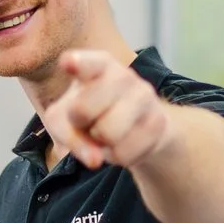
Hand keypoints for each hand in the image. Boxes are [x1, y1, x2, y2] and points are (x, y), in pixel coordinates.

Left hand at [41, 49, 169, 169]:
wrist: (135, 125)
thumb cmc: (90, 114)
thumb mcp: (64, 119)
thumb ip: (68, 135)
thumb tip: (95, 160)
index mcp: (97, 66)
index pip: (89, 63)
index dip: (78, 64)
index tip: (68, 62)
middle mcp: (123, 75)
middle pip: (83, 109)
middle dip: (77, 123)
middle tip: (85, 121)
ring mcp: (144, 97)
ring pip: (108, 134)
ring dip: (100, 143)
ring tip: (104, 133)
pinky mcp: (159, 122)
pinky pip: (125, 153)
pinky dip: (117, 156)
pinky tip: (121, 143)